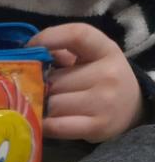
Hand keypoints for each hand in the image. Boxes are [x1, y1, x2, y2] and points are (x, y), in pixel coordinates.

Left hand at [29, 24, 144, 141]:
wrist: (132, 110)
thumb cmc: (102, 82)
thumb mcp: (92, 60)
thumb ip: (65, 54)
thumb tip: (31, 55)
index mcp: (106, 50)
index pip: (77, 34)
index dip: (48, 38)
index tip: (29, 47)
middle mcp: (108, 74)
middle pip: (54, 80)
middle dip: (44, 87)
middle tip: (46, 91)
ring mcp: (104, 101)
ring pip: (52, 103)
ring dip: (45, 107)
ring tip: (51, 107)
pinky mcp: (96, 126)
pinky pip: (55, 126)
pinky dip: (44, 125)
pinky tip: (46, 122)